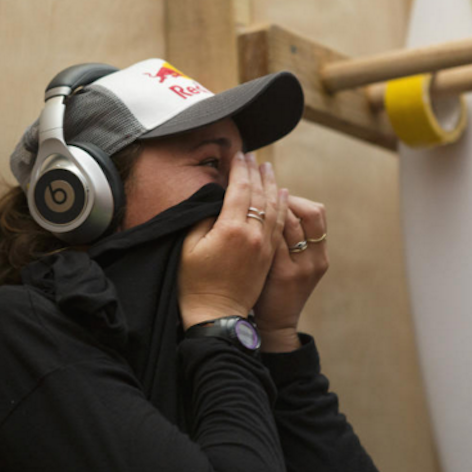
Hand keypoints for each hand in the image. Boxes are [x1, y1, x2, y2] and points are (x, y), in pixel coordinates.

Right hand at [178, 153, 287, 329]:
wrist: (216, 316)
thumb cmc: (195, 283)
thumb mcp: (189, 247)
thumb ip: (203, 219)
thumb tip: (217, 201)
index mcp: (231, 229)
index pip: (239, 189)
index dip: (239, 169)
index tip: (238, 155)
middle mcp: (253, 235)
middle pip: (260, 194)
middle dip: (257, 172)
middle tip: (253, 156)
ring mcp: (265, 246)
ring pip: (275, 207)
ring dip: (272, 185)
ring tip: (269, 169)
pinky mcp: (269, 256)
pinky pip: (280, 225)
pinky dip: (282, 206)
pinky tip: (283, 195)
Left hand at [252, 196, 328, 351]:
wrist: (272, 325)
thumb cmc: (275, 289)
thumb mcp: (292, 264)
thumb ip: (289, 239)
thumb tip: (273, 203)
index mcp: (319, 254)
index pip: (316, 213)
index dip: (296, 199)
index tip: (274, 192)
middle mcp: (316, 259)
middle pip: (310, 212)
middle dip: (286, 198)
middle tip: (263, 192)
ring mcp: (303, 267)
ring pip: (292, 222)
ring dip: (272, 207)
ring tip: (253, 201)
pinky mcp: (285, 273)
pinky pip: (276, 238)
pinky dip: (263, 225)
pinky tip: (246, 218)